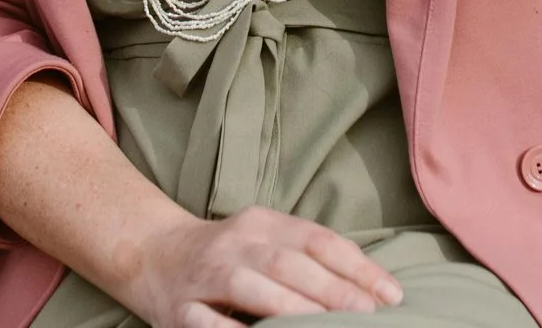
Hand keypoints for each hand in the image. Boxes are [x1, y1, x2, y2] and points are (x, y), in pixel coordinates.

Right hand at [127, 205, 402, 326]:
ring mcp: (204, 276)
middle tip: (368, 315)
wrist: (150, 254)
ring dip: (291, 308)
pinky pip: (207, 322)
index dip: (356, 267)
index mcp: (261, 224)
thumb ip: (308, 256)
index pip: (317, 240)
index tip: (390, 295)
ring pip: (250, 287)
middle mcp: (234, 244)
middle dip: (331, 290)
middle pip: (288, 263)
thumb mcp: (266, 239)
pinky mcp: (179, 309)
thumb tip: (372, 288)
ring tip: (326, 327)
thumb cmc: (227, 254)